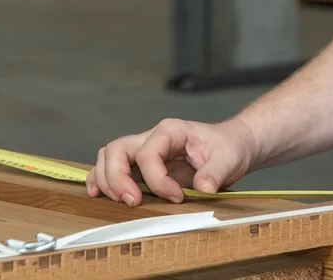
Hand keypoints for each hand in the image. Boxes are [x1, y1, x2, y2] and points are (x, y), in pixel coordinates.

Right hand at [86, 117, 258, 204]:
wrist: (233, 145)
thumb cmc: (229, 147)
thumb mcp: (229, 158)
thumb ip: (216, 172)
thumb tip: (203, 188)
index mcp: (172, 131)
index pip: (148, 153)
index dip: (157, 179)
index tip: (178, 196)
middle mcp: (152, 137)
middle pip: (117, 150)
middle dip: (118, 178)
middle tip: (133, 202)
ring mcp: (144, 150)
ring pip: (109, 157)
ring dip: (107, 180)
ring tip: (118, 201)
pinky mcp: (141, 165)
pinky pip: (111, 167)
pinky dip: (102, 180)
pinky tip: (99, 194)